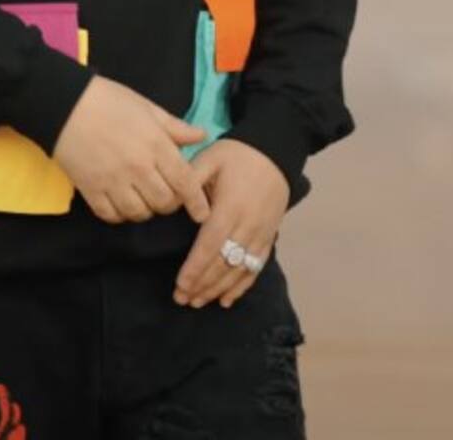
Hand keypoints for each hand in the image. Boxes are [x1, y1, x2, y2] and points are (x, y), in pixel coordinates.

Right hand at [52, 76, 210, 225]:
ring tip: (146, 200)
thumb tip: (201, 136)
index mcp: (157, 146)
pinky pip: (110, 215)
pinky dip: (121, 215)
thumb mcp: (150, 108)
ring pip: (139, 213)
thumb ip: (176, 127)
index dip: (196, 201)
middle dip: (171, 204)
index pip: (184, 181)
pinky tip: (123, 205)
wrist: (67, 105)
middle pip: (164, 202)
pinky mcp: (90, 190)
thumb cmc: (112, 101)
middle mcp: (138, 168)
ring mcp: (113, 182)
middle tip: (169, 196)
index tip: (202, 212)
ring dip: (147, 211)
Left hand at [174, 139, 288, 309]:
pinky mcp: (270, 236)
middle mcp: (249, 224)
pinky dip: (241, 285)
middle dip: (202, 284)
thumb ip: (191, 181)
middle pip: (224, 261)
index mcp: (231, 206)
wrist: (276, 150)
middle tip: (180, 298)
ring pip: (239, 269)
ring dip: (217, 288)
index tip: (180, 284)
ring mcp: (262, 232)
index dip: (196, 267)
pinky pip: (256, 266)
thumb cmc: (238, 155)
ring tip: (197, 301)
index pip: (211, 243)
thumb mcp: (211, 158)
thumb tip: (176, 207)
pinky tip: (226, 300)